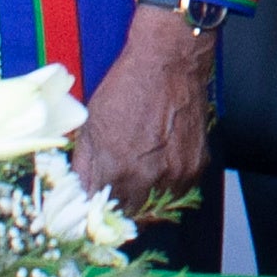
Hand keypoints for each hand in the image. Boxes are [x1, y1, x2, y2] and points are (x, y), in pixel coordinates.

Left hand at [73, 4, 217, 212]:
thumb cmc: (129, 87)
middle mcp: (149, 178)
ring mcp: (177, 173)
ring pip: (157, 206)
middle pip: (130, 216)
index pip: (101, 214)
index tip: (92, 210)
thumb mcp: (92, 125)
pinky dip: (167, 184)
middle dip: (120, 208)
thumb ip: (84, 166)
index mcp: (117, 169)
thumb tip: (79, 193)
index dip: (95, 213)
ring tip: (139, 176)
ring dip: (145, 199)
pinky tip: (159, 164)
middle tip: (115, 193)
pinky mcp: (197, 165)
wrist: (170, 61)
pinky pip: (179, 190)